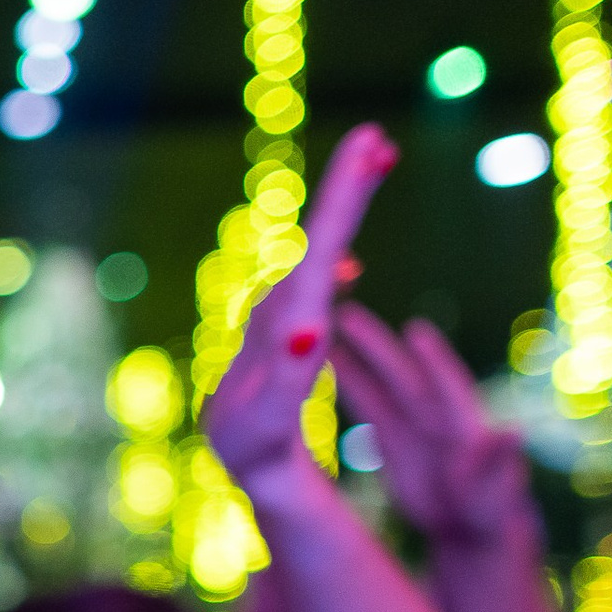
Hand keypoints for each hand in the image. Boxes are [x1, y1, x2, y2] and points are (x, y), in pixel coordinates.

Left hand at [205, 123, 397, 502]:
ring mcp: (281, 325)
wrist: (237, 472)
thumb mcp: (271, 425)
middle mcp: (279, 316)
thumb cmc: (261, 457)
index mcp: (284, 328)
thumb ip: (289, 378)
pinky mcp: (286, 342)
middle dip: (344, 192)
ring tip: (368, 168)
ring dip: (338, 216)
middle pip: (315, 243)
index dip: (344, 198)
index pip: (317, 251)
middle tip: (374, 139)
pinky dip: (330, 265)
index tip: (367, 144)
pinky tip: (347, 268)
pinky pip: (312, 290)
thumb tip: (310, 327)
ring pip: (313, 259)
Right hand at [331, 304, 535, 554]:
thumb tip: (514, 430)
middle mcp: (436, 417)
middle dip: (378, 347)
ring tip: (327, 330)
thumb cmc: (490, 508)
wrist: (469, 525)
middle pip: (404, 377)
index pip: (447, 387)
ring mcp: (412, 424)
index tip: (414, 331)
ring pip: (380, 386)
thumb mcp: (494, 490)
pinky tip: (326, 361)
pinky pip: (367, 405)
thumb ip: (497, 460)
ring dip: (355, 359)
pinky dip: (349, 383)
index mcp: (464, 426)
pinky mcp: (391, 438)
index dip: (434, 360)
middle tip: (347, 314)